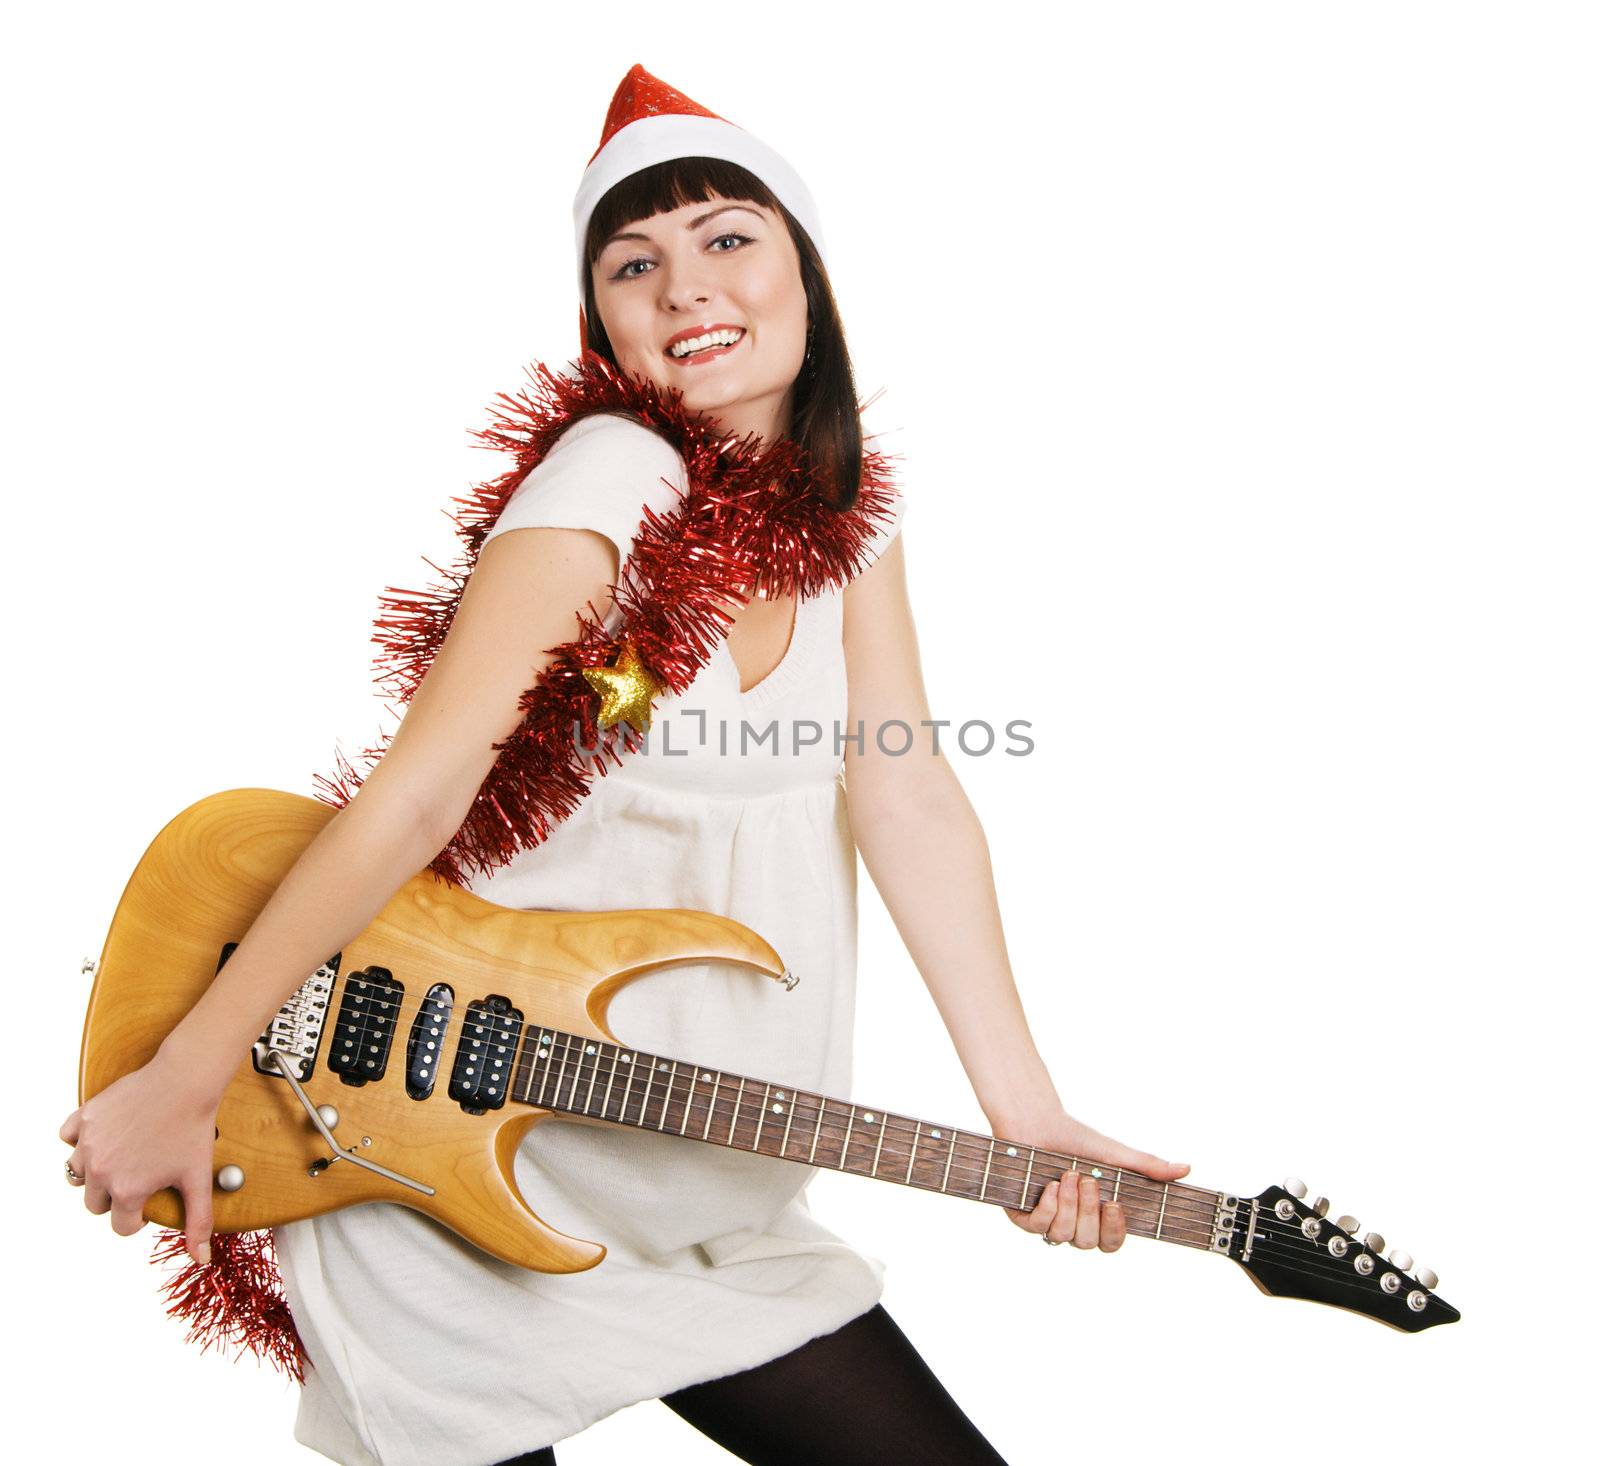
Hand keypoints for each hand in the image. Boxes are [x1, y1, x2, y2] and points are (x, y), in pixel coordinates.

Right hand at [59, 1046, 221, 1264]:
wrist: (185, 1080)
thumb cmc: (194, 1128)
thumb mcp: (198, 1178)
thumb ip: (198, 1221)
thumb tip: (201, 1258)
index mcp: (127, 1191)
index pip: (121, 1227)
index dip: (139, 1218)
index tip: (150, 1200)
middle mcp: (101, 1171)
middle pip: (95, 1204)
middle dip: (115, 1196)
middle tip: (139, 1175)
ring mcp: (89, 1143)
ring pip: (77, 1174)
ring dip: (94, 1171)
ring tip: (123, 1156)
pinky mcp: (84, 1118)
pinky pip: (68, 1138)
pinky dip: (79, 1139)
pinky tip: (104, 1136)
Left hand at [1000, 1110, 1189, 1251]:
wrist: (1035, 1121)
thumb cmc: (1076, 1138)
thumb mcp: (1115, 1154)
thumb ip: (1148, 1166)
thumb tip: (1187, 1169)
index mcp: (1096, 1215)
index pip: (1111, 1243)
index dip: (1115, 1231)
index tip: (1115, 1204)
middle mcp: (1073, 1223)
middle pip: (1088, 1243)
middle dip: (1089, 1212)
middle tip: (1087, 1180)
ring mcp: (1047, 1221)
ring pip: (1063, 1237)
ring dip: (1068, 1205)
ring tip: (1067, 1175)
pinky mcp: (1022, 1215)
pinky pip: (1037, 1227)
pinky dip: (1047, 1206)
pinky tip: (1050, 1185)